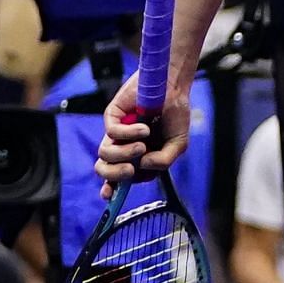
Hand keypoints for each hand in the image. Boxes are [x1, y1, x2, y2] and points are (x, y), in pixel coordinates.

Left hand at [95, 74, 191, 198]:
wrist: (175, 87)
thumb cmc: (176, 115)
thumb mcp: (178, 144)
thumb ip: (164, 161)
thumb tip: (143, 166)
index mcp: (137, 158)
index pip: (118, 178)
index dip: (111, 189)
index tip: (110, 195)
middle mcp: (124, 147)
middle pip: (105, 169)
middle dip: (115, 175)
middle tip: (130, 170)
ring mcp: (117, 132)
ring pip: (105, 154)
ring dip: (125, 154)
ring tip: (142, 146)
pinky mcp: (113, 117)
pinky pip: (112, 133)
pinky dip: (129, 134)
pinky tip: (145, 127)